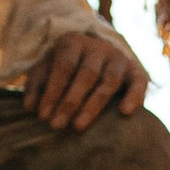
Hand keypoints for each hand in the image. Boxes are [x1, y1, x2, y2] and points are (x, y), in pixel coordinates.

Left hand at [23, 29, 145, 131]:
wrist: (98, 53)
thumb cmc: (66, 66)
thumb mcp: (47, 68)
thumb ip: (37, 85)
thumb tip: (30, 108)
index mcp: (74, 42)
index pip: (63, 66)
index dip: (52, 91)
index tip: (42, 116)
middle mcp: (98, 48)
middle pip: (86, 75)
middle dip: (70, 101)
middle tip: (56, 125)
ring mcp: (119, 59)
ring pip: (108, 82)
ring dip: (93, 105)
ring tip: (78, 126)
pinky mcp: (136, 72)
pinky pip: (139, 83)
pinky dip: (134, 96)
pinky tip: (125, 113)